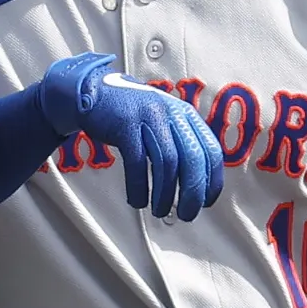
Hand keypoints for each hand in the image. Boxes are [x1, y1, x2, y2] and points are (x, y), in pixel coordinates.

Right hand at [37, 53, 224, 220]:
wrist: (94, 93)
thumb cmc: (134, 116)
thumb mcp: (165, 121)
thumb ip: (182, 144)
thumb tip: (196, 188)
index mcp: (187, 115)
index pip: (212, 151)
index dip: (212, 181)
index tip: (205, 203)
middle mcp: (172, 114)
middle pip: (193, 159)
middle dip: (192, 193)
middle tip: (185, 215)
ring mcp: (149, 116)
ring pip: (167, 163)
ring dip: (165, 194)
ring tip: (159, 211)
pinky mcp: (125, 124)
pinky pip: (137, 162)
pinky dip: (138, 187)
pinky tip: (137, 201)